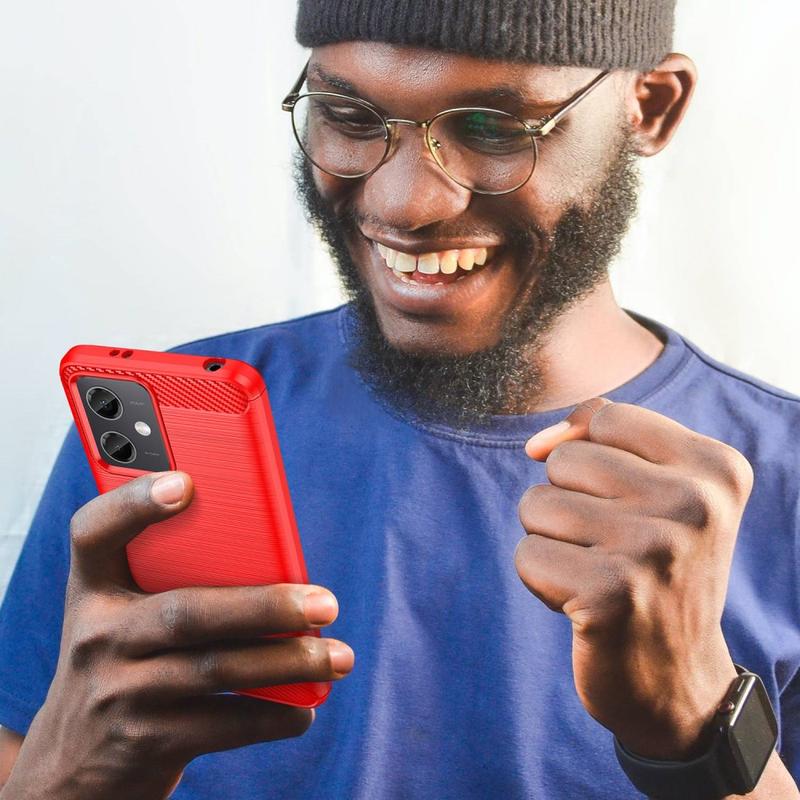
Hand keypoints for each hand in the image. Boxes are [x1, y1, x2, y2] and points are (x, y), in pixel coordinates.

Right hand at [1, 472, 353, 799]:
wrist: (72, 770)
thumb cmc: (125, 663)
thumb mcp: (126, 617)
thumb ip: (177, 581)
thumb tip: (279, 566)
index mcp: (94, 589)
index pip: (95, 532)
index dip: (133, 504)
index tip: (185, 482)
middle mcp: (98, 637)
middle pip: (187, 612)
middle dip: (265, 607)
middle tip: (325, 604)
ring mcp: (118, 692)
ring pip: (215, 669)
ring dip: (288, 663)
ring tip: (338, 656)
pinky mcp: (144, 742)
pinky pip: (223, 724)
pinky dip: (273, 715)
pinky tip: (303, 709)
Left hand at [515, 398, 752, 759]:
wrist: (679, 680)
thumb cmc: (655, 568)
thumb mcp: (657, 489)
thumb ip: (598, 438)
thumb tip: (535, 445)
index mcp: (716, 468)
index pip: (605, 417)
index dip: (589, 455)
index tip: (620, 501)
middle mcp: (694, 503)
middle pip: (563, 460)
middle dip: (568, 503)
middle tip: (612, 548)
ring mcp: (654, 549)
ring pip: (536, 504)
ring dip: (551, 541)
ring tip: (598, 572)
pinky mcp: (610, 594)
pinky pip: (527, 555)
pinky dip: (542, 580)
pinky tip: (585, 604)